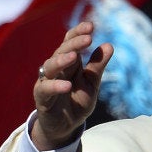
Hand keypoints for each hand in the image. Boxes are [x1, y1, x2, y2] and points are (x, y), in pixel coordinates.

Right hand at [31, 22, 113, 150]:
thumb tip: (109, 45)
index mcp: (70, 63)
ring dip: (62, 60)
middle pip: (62, 51)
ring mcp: (47, 81)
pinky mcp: (42, 98)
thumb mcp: (92, 83)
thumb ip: (97, 66)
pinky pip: (46, 89)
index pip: (71, 42)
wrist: (66, 126)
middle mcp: (56, 69)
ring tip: (75, 57)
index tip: (91, 25)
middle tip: (88, 37)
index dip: (78, 33)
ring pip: (51, 66)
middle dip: (74, 43)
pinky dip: (55, 86)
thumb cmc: (77, 101)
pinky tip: (67, 85)